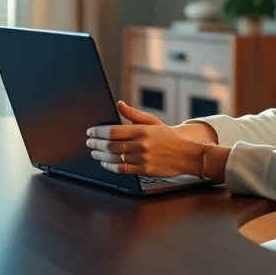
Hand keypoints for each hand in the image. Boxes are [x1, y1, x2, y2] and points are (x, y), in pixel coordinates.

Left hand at [86, 101, 205, 176]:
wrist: (187, 153)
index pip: (112, 131)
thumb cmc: (168, 136)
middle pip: (110, 145)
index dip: (98, 132)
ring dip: (100, 155)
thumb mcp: (152, 121)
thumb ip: (133, 114)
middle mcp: (140, 144)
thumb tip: (119, 104)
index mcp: (141, 130)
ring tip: (94, 153)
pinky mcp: (145, 170)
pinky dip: (110, 166)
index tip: (90, 132)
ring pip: (114, 158)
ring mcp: (142, 158)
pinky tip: (105, 163)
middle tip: (88, 143)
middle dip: (96, 144)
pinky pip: (123, 169)